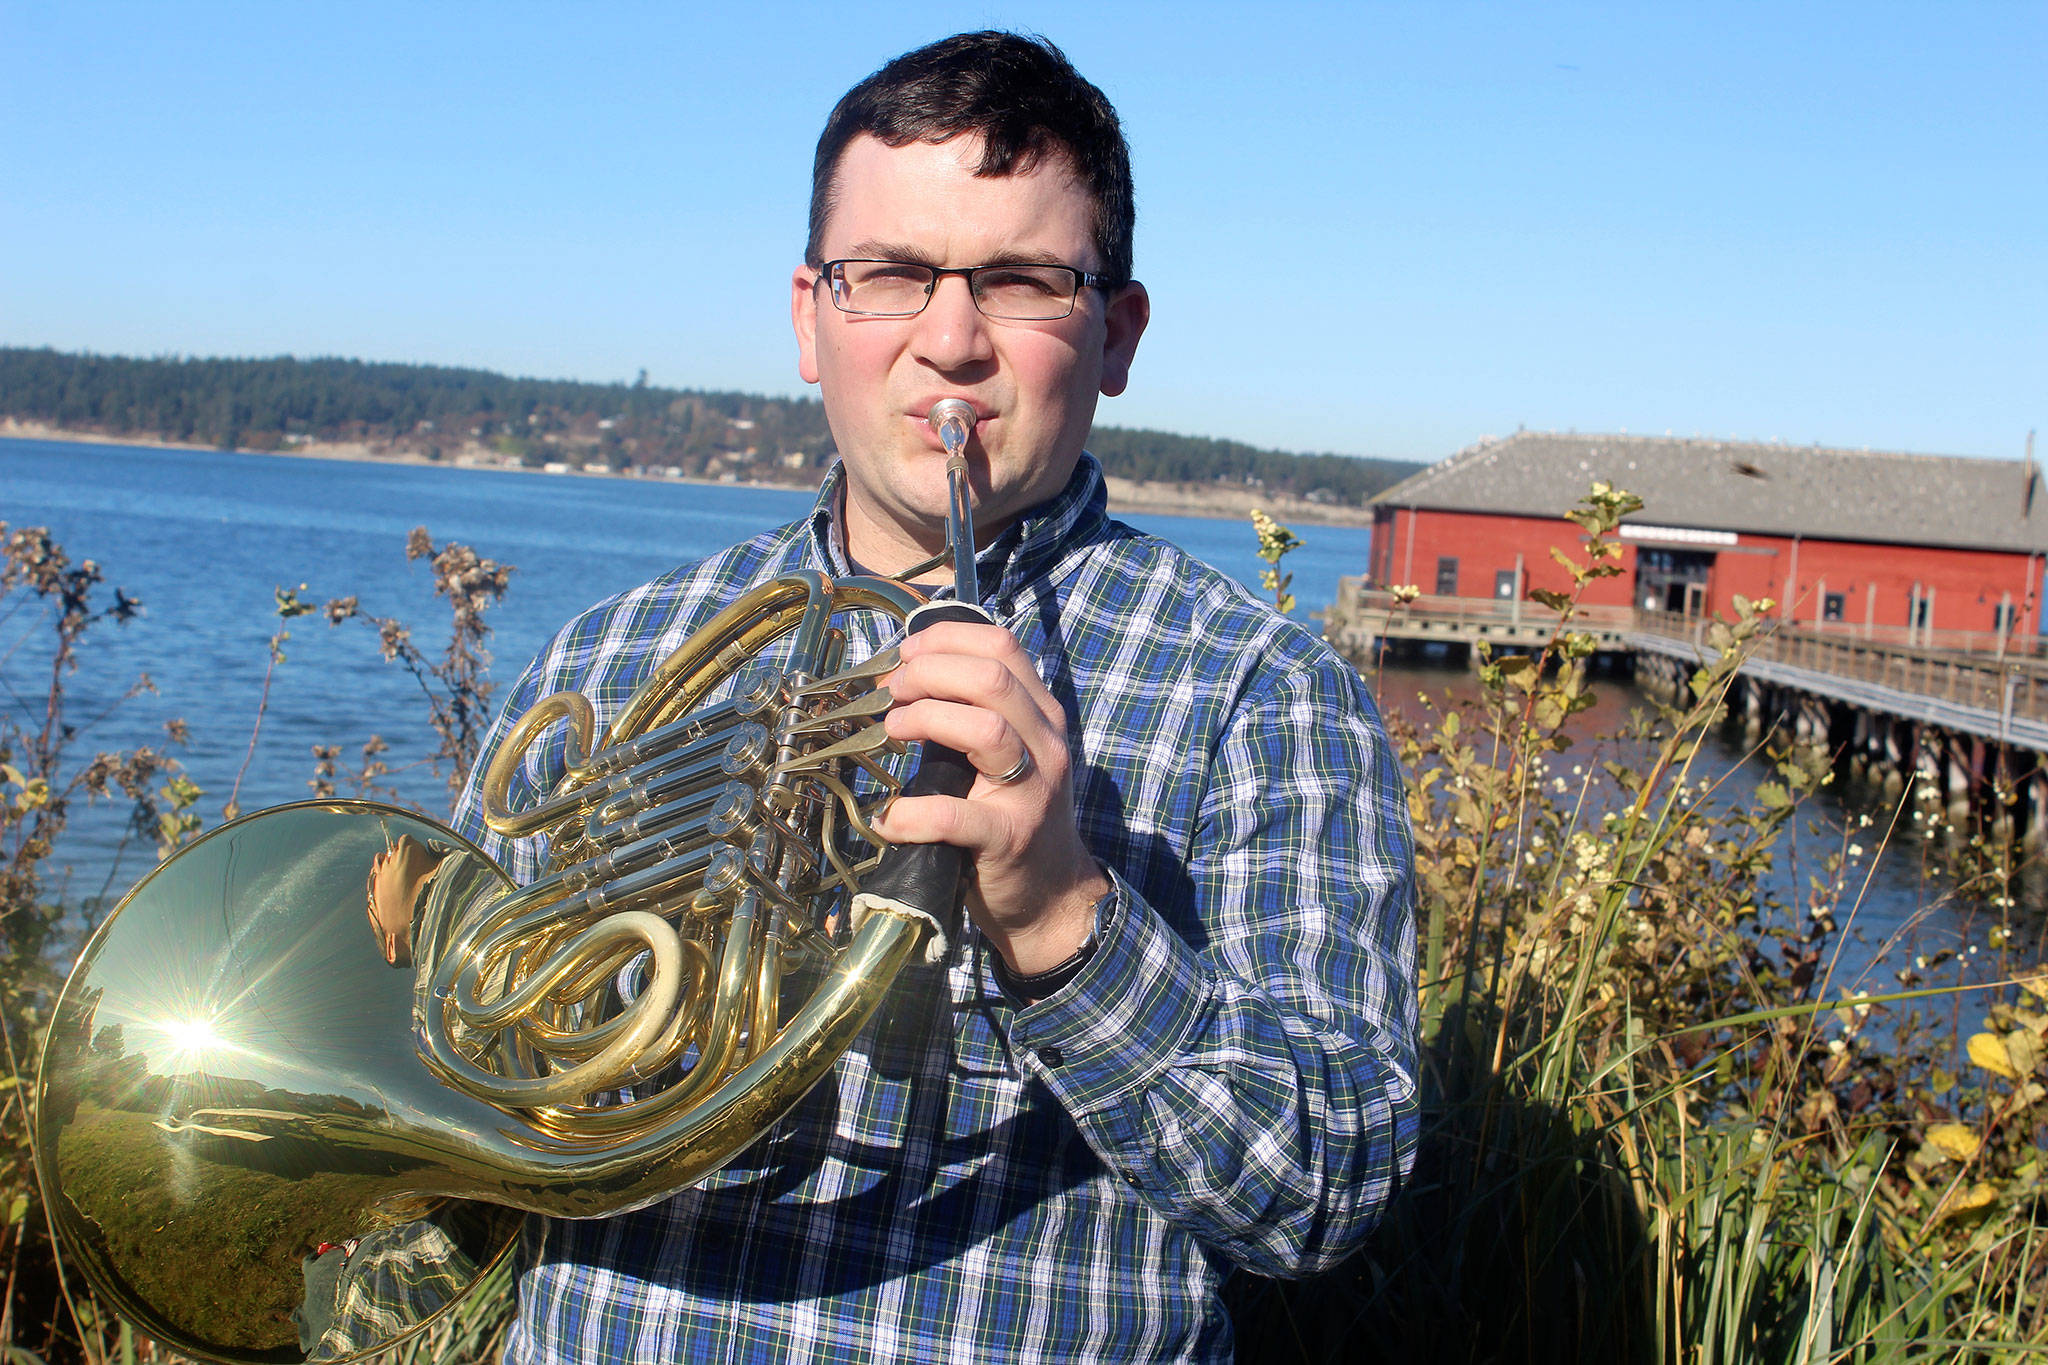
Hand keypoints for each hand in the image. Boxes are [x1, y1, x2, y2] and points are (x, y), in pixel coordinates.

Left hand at [873, 620, 1109, 975]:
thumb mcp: (1004, 755)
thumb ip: (968, 714)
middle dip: (929, 673)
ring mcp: (1032, 791)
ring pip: (986, 728)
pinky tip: (888, 818)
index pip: (1002, 645)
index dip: (946, 639)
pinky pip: (955, 816)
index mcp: (1041, 715)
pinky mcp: (1008, 839)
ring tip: (891, 730)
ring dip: (925, 718)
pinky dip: (911, 813)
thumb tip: (901, 677)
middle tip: (892, 692)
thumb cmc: (1011, 815)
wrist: (1050, 894)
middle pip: (992, 678)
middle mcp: (1045, 744)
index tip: (906, 654)